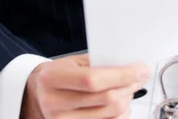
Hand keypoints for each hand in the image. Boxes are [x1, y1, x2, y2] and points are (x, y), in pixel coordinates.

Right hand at [20, 53, 149, 118]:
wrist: (37, 95)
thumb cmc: (57, 75)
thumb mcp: (71, 63)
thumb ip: (95, 63)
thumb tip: (127, 66)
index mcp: (53, 79)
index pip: (92, 80)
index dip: (120, 75)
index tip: (140, 69)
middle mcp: (55, 104)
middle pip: (104, 100)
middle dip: (129, 87)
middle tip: (140, 77)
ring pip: (109, 116)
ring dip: (127, 102)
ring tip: (130, 88)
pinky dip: (119, 116)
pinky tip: (122, 104)